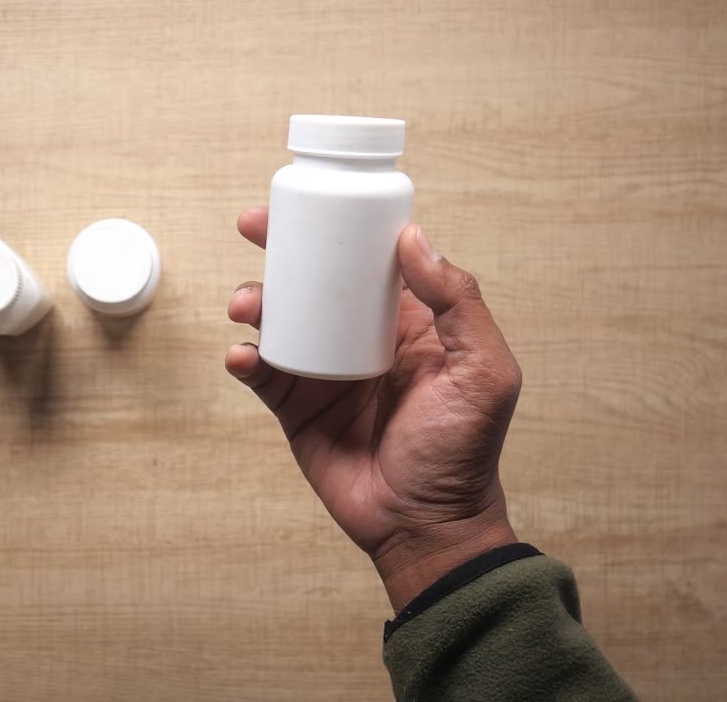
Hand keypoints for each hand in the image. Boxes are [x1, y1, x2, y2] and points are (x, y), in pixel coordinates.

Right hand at [225, 208, 522, 610]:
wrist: (425, 525)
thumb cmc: (464, 452)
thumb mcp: (483, 372)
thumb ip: (459, 304)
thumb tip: (413, 239)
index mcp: (407, 323)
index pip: (367, 261)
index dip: (337, 227)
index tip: (309, 201)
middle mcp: (360, 340)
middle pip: (313, 280)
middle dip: (279, 250)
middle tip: (253, 227)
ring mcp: (324, 373)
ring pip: (279, 320)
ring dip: (254, 301)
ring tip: (247, 305)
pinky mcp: (295, 409)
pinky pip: (261, 373)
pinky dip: (244, 359)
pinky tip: (242, 355)